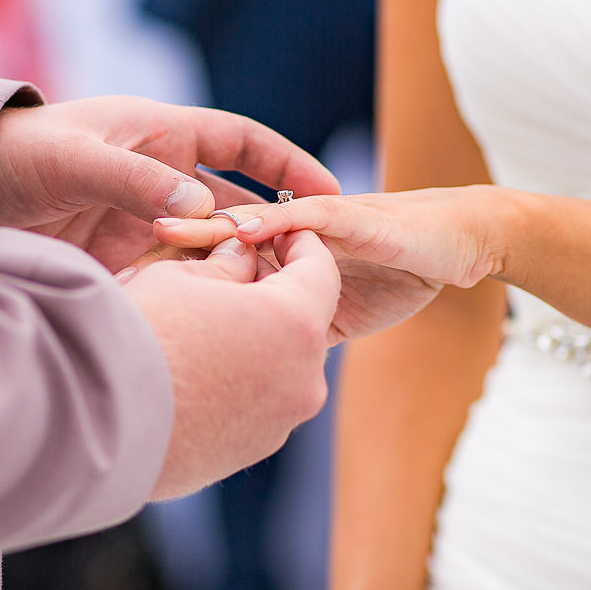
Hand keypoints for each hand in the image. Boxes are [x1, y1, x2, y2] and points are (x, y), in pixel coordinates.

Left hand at [0, 96, 339, 271]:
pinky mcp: (127, 261)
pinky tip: (218, 322)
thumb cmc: (18, 154)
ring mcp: (147, 222)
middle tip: (309, 267)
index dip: (289, 165)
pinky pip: (177, 279)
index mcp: (163, 135)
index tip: (329, 193)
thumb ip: (135, 181)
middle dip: (272, 231)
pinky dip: (198, 296)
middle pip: (236, 204)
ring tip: (272, 303)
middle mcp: (164, 179)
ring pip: (210, 248)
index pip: (245, 143)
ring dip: (236, 271)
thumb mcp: (77, 159)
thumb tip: (201, 209)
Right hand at [122, 231, 341, 498]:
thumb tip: (241, 257)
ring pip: (278, 367)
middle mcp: (302, 380)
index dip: (298, 241)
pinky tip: (186, 372)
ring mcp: (277, 425)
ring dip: (251, 342)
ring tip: (199, 325)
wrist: (85, 417)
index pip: (319, 269)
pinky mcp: (246, 455)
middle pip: (301, 322)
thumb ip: (224, 263)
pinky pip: (252, 407)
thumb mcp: (179, 275)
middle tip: (229, 272)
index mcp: (296, 324)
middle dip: (271, 294)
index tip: (272, 231)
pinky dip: (232, 385)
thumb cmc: (134, 331)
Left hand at [147, 187, 502, 341]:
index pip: (220, 253)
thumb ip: (286, 329)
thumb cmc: (405, 270)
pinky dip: (274, 224)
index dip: (179, 267)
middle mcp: (291, 225)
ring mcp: (317, 217)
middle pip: (222, 234)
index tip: (135, 290)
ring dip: (210, 226)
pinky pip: (306, 219)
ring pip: (254, 219)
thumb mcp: (330, 314)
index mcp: (280, 245)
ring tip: (162, 233)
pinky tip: (242, 231)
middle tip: (124, 262)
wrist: (467, 241)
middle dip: (176, 245)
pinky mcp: (353, 215)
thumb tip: (246, 374)